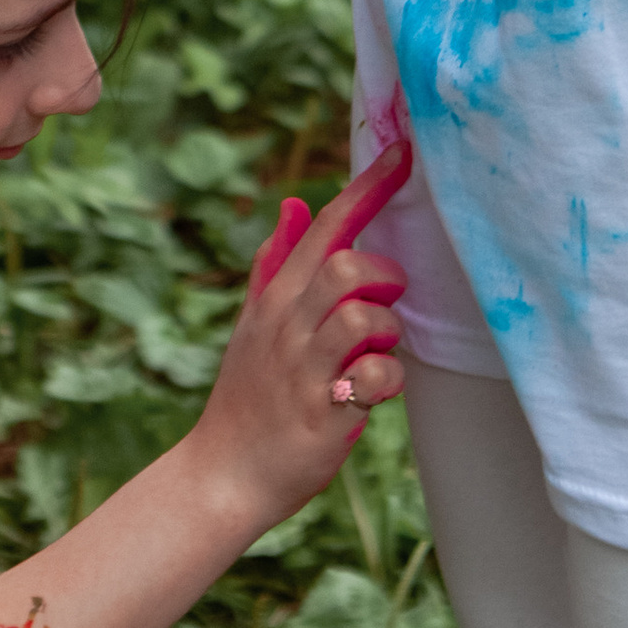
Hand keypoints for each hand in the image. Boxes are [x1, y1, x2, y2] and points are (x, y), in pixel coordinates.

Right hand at [198, 132, 411, 530]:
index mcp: (276, 299)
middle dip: (383, 278)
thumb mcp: (254, 323)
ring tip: (373, 356)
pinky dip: (387, 381)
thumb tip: (294, 204)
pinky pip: (376, 378)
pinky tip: (370, 394)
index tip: (405, 151)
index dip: (368, 187)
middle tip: (383, 306)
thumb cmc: (248, 397)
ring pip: (363, 318)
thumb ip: (276, 264)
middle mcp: (287, 326)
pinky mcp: (322, 413)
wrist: (221, 475)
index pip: (326, 227)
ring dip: (386, 332)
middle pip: (346, 266)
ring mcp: (302, 369)